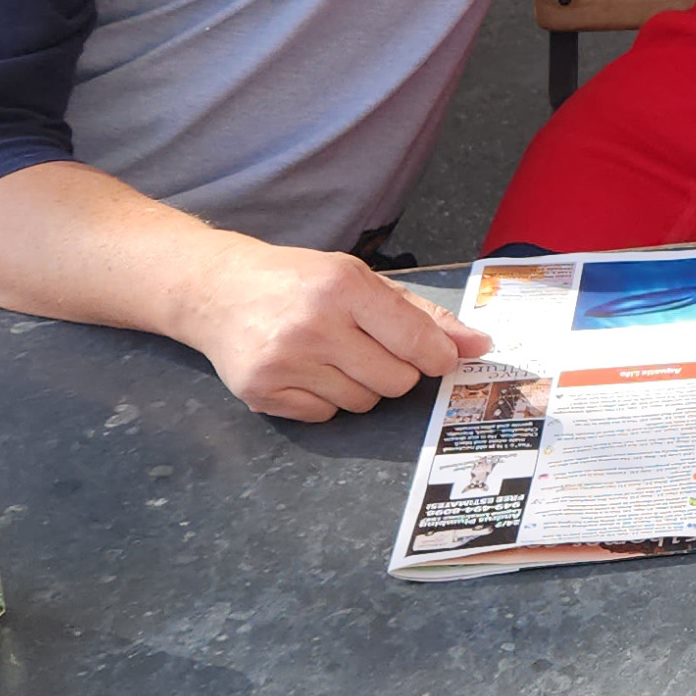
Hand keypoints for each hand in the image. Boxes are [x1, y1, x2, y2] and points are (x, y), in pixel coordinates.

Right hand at [178, 240, 490, 420]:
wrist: (216, 290)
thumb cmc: (297, 281)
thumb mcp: (360, 279)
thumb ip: (422, 315)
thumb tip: (478, 344)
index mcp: (342, 287)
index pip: (415, 340)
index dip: (437, 357)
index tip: (439, 358)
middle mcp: (312, 325)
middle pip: (395, 381)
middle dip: (396, 371)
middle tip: (371, 348)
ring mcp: (283, 362)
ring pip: (363, 403)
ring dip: (360, 386)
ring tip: (332, 355)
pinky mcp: (261, 392)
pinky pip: (325, 416)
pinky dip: (325, 400)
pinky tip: (306, 370)